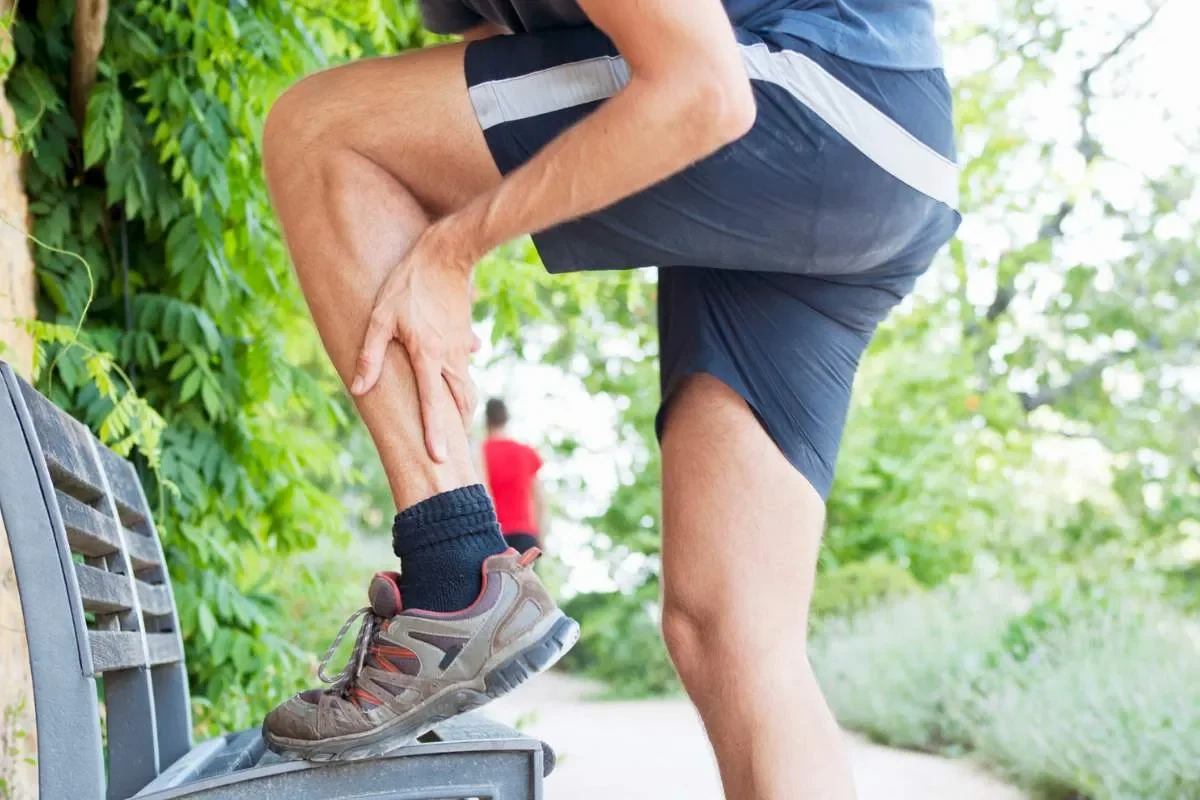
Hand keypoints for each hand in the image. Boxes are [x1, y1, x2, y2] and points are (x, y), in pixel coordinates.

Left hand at [351, 224, 479, 461]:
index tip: (439, 458)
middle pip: (460, 401)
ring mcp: (462, 346)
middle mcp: (450, 356)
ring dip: (461, 405)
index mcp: (428, 356)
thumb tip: (359, 390)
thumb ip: (370, 356)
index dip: (436, 433)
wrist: (446, 254)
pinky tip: (456, 369)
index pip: (433, 404)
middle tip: (452, 448)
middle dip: (457, 426)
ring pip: (465, 384)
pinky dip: (461, 373)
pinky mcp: (465, 334)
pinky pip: (465, 362)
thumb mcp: (380, 317)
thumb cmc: (408, 284)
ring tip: (455, 422)